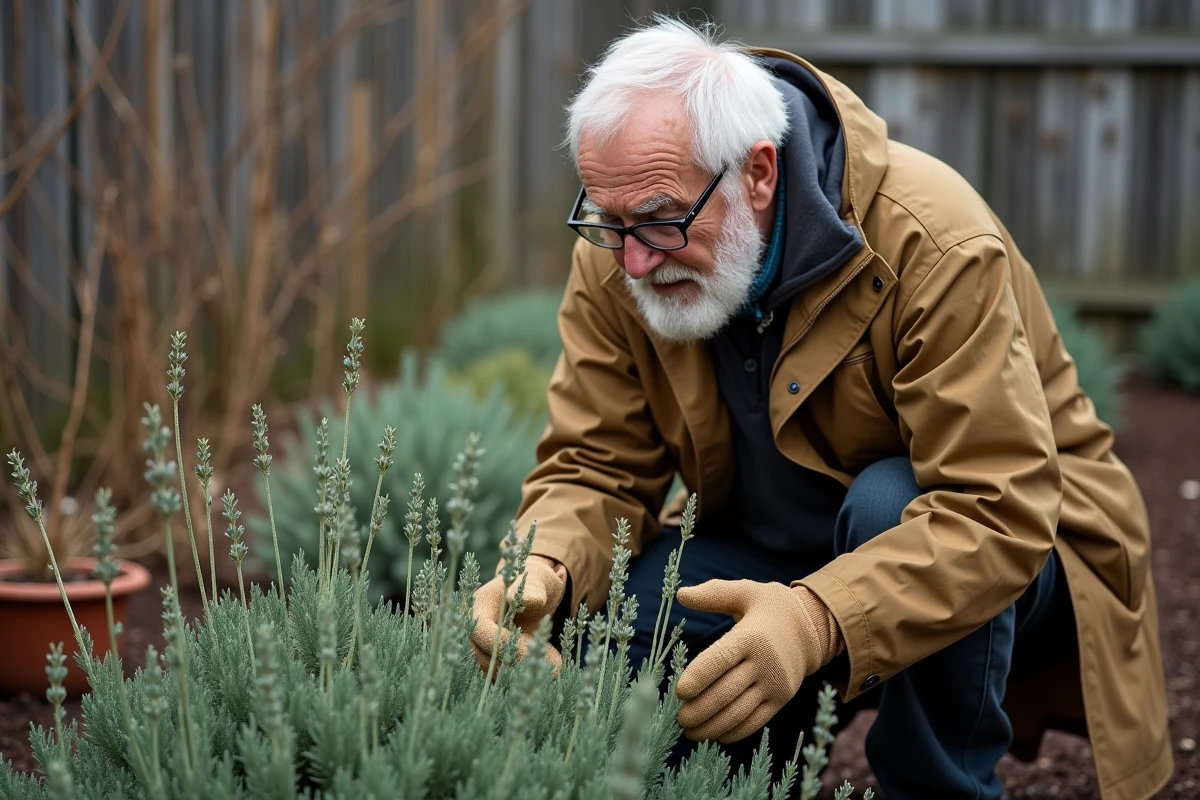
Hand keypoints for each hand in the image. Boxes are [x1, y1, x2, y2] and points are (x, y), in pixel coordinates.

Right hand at [470, 555, 566, 674]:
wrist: (536, 593)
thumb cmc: (538, 583)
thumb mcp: (540, 581)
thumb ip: (534, 589)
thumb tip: (528, 601)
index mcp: (481, 603)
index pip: (482, 630)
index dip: (501, 644)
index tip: (531, 652)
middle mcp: (475, 626)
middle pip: (483, 655)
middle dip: (516, 664)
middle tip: (552, 668)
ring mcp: (480, 644)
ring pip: (492, 669)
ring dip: (522, 674)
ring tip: (557, 672)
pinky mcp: (491, 658)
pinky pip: (501, 675)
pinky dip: (523, 677)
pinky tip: (552, 673)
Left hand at [674, 580, 841, 742]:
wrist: (811, 627)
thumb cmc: (770, 608)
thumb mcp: (745, 592)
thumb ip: (713, 594)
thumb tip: (681, 595)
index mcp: (751, 636)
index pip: (720, 660)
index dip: (698, 678)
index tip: (679, 692)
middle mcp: (765, 663)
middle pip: (726, 692)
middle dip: (699, 710)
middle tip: (679, 718)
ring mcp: (775, 684)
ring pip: (739, 712)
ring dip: (712, 726)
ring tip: (691, 731)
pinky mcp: (781, 700)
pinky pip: (755, 722)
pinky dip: (734, 732)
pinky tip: (715, 734)